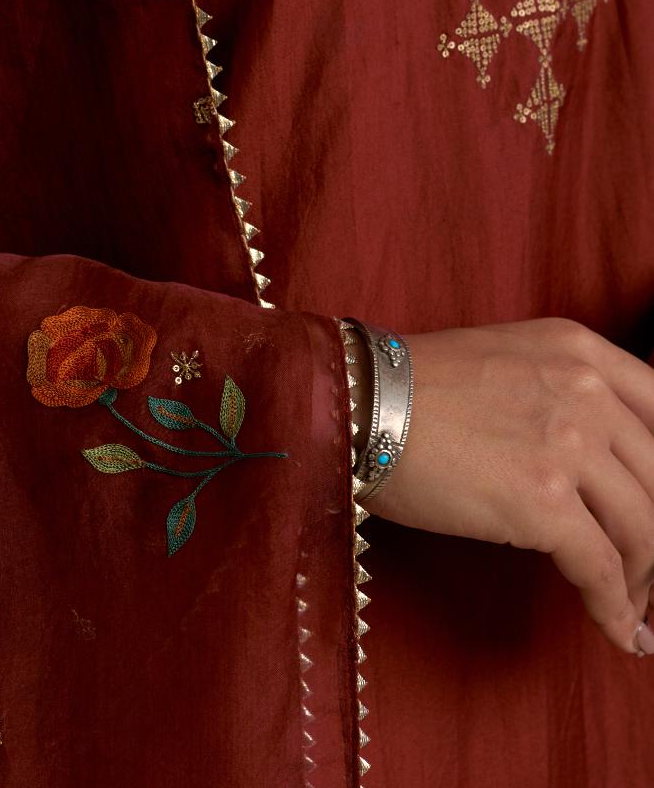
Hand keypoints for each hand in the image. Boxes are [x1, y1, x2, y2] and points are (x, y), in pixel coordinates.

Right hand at [364, 317, 653, 655]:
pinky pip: (602, 569)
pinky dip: (615, 609)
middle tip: (648, 576)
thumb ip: (562, 392)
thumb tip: (599, 464)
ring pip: (645, 530)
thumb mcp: (507, 361)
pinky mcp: (543, 500)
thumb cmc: (413, 388)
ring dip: (642, 581)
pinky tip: (616, 631)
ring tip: (632, 609)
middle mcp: (587, 390)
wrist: (357, 402)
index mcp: (580, 351)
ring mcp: (568, 443)